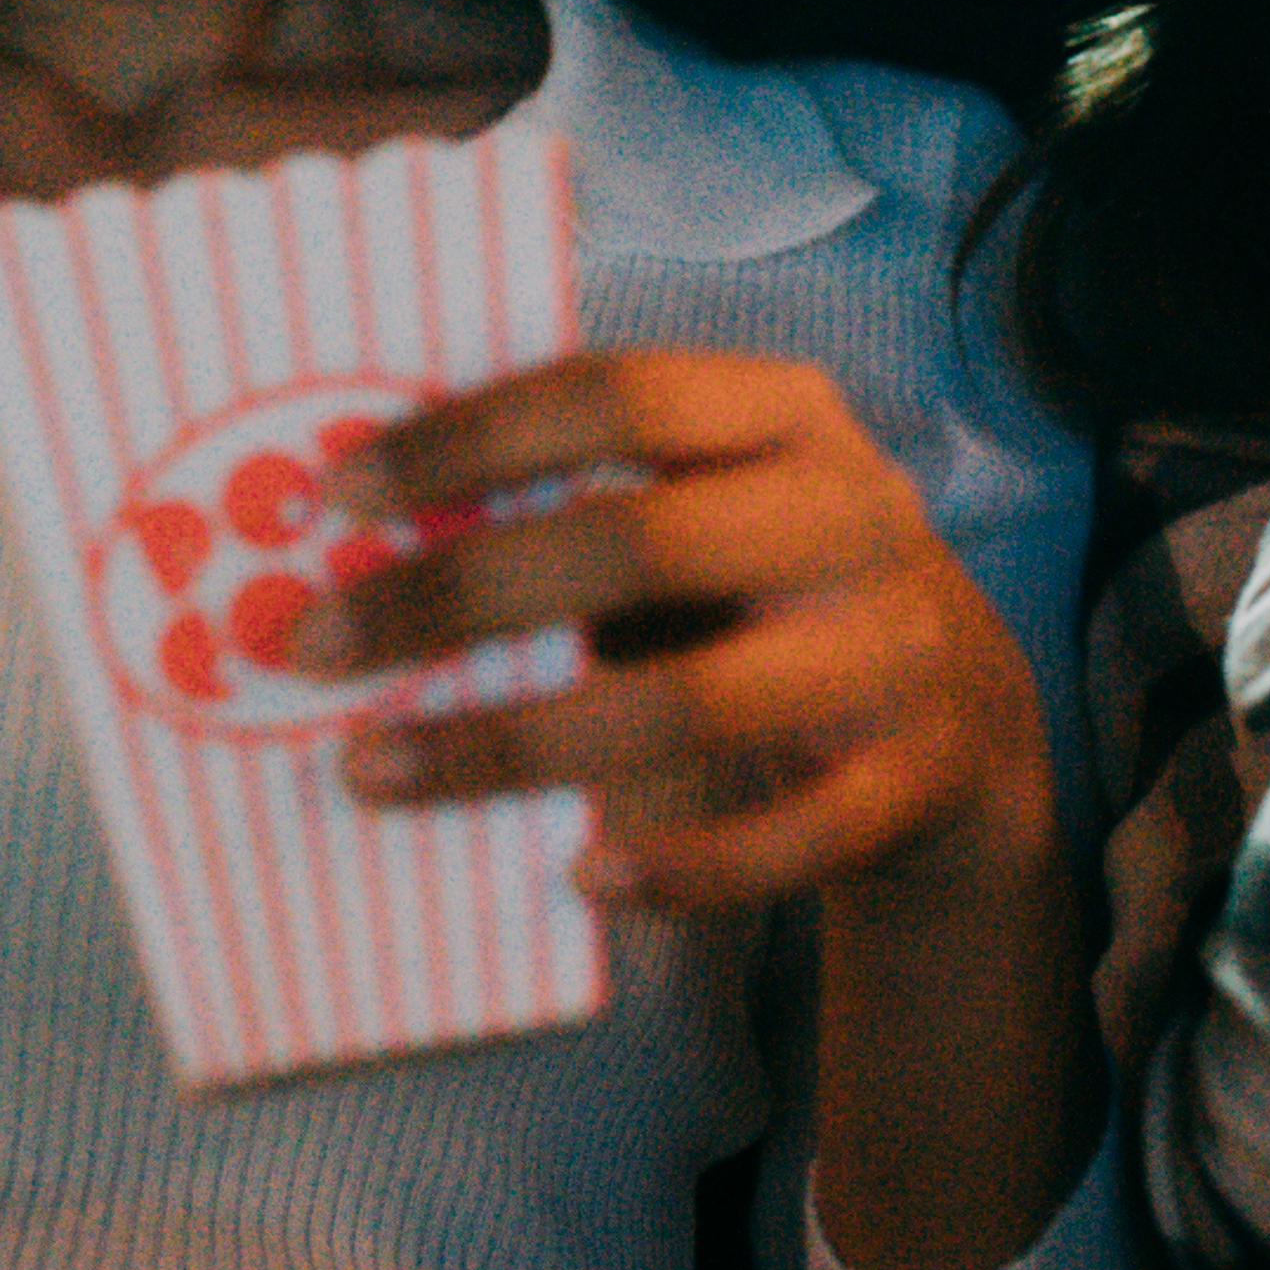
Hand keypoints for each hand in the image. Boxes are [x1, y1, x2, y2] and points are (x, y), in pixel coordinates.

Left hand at [293, 349, 1060, 921]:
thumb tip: (347, 541)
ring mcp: (893, 649)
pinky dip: (679, 868)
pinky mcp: (915, 778)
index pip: (619, 393)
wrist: (960, 714)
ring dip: (515, 747)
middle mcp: (853, 514)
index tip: (338, 493)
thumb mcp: (699, 510)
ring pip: (696, 705)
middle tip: (309, 645)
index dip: (475, 438)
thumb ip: (573, 506)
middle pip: (639, 543)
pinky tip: (577, 876)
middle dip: (457, 594)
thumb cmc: (760, 592)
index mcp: (785, 415)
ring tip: (375, 772)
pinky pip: (789, 840)